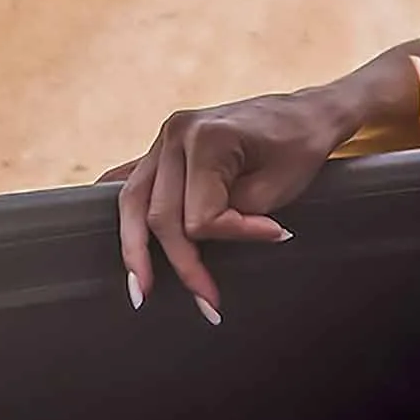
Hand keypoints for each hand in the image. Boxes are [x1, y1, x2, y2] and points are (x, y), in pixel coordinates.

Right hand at [99, 90, 344, 323]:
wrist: (305, 113)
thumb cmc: (298, 147)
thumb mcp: (277, 188)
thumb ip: (235, 216)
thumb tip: (199, 243)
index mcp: (205, 137)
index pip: (200, 214)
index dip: (235, 234)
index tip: (275, 234)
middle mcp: (175, 134)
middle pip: (159, 216)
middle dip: (182, 264)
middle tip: (208, 305)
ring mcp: (163, 139)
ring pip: (133, 204)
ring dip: (136, 251)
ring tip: (142, 291)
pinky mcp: (162, 148)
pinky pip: (129, 182)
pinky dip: (123, 212)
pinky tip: (114, 237)